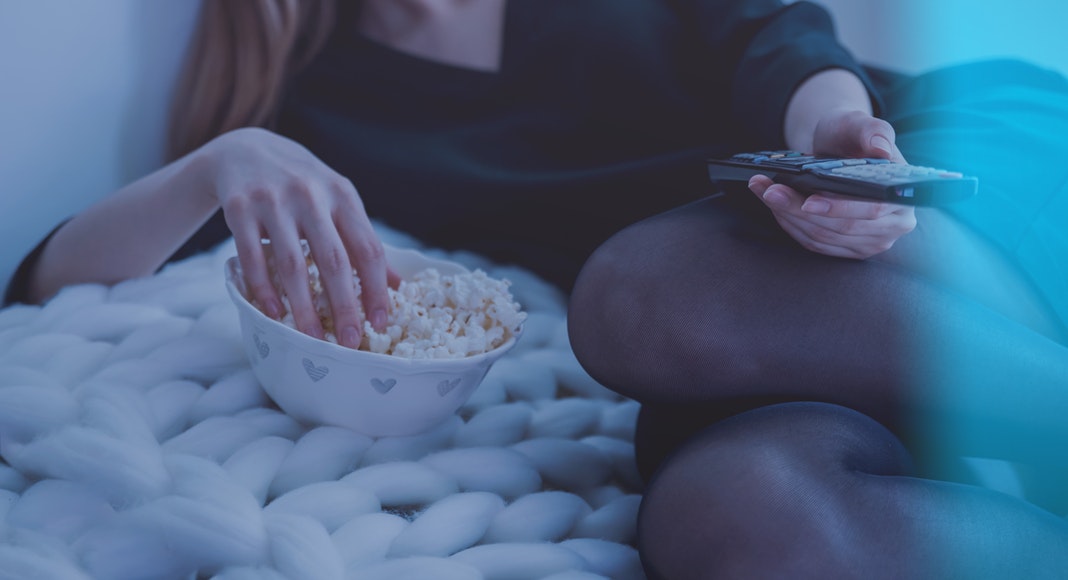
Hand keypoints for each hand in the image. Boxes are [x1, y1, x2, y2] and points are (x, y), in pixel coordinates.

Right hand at [197, 127, 395, 347]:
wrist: (245, 149)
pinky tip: (273, 314)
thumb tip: (396, 285)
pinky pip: (253, 257)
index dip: (377, 289)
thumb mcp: (337, 200)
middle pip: (334, 261)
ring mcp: (273, 201)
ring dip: (303, 307)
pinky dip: (264, 289)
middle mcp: (311, 196)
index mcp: (343, 196)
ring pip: (293, 264)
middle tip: (348, 342)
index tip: (380, 322)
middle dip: (345, 306)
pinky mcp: (239, 208)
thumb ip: (362, 238)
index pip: (368, 248)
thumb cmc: (302, 184)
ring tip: (311, 338)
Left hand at [749, 109, 916, 258]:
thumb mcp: (859, 124)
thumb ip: (873, 131)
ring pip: (821, 237)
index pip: (871, 210)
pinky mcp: (847, 249)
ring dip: (787, 215)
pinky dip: (789, 223)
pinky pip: (813, 242)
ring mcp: (870, 241)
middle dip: (798, 209)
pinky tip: (773, 204)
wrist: (839, 149)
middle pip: (840, 227)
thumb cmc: (851, 136)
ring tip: (764, 191)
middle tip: (770, 190)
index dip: (838, 208)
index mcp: (903, 197)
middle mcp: (894, 225)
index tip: (807, 201)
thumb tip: (880, 148)